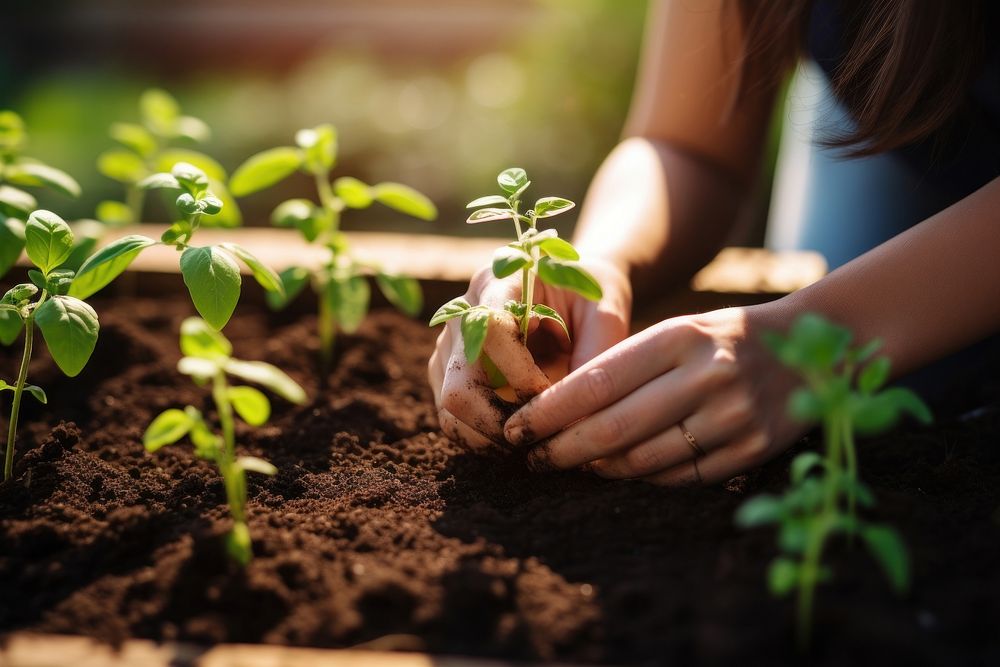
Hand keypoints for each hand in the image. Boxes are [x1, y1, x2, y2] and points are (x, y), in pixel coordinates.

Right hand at [427, 257, 631, 449]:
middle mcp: (462, 313)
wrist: (571, 283)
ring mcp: (449, 344)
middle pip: (458, 384)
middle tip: (541, 436)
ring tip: (534, 440)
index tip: (553, 393)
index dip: (521, 375)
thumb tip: (581, 419)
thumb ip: (595, 357)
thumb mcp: (605, 312)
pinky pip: (451, 418)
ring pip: (450, 408)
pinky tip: (519, 433)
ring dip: (491, 436)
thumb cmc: (590, 294)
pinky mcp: (446, 371)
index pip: (490, 332)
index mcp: (499, 283)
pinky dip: (483, 437)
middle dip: (500, 422)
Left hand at [502, 305, 804, 483]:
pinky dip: (641, 479)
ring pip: (643, 460)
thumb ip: (623, 365)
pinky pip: (679, 479)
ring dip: (598, 469)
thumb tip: (556, 414)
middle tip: (531, 459)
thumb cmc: (720, 340)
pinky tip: (618, 473)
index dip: (549, 412)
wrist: (808, 347)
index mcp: (679, 337)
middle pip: (615, 427)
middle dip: (562, 449)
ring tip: (570, 466)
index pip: (597, 381)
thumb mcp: (676, 331)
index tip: (517, 428)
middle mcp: (707, 376)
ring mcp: (733, 417)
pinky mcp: (751, 450)